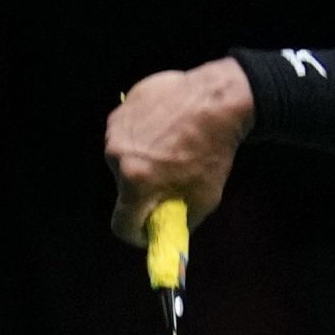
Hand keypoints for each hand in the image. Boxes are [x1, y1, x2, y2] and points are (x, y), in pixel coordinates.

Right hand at [105, 58, 253, 244]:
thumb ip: (180, 222)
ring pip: (124, 157)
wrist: (218, 100)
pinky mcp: (124, 107)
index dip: (135, 234)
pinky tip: (166, 129)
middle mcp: (117, 154)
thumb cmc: (213, 150)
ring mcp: (117, 127)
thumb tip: (168, 234)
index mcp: (134, 181)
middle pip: (124, 187)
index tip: (149, 230)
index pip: (121, 224)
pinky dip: (143, 136)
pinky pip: (127, 132)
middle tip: (169, 180)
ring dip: (141, 160)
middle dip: (143, 190)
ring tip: (170, 150)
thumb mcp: (205, 199)